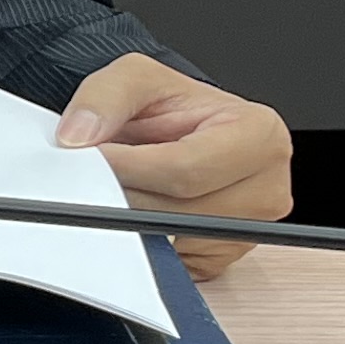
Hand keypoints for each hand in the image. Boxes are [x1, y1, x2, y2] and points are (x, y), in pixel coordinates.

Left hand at [56, 52, 292, 281]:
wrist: (182, 134)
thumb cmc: (175, 110)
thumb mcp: (140, 78)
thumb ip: (106, 95)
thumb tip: (79, 135)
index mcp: (259, 137)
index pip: (186, 168)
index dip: (131, 167)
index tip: (92, 160)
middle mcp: (265, 189)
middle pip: (177, 211)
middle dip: (124, 195)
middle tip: (89, 179)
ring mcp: (246, 233)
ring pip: (169, 241)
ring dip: (129, 221)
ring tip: (117, 188)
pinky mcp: (220, 262)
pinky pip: (168, 264)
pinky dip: (139, 244)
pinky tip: (132, 215)